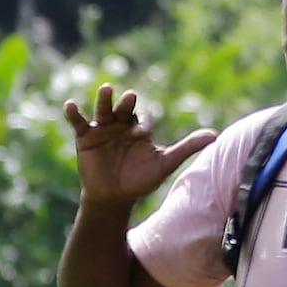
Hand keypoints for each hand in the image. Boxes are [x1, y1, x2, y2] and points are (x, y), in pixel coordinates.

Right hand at [67, 82, 214, 216]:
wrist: (114, 197)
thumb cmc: (141, 180)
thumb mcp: (165, 163)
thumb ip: (187, 147)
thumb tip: (215, 135)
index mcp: (139, 128)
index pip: (143, 119)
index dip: (142, 126)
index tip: (141, 135)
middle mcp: (121, 125)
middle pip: (124, 109)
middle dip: (126, 103)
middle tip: (131, 97)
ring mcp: (102, 129)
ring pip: (104, 110)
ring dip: (105, 99)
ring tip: (107, 89)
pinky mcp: (85, 137)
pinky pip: (79, 122)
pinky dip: (74, 113)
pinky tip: (70, 105)